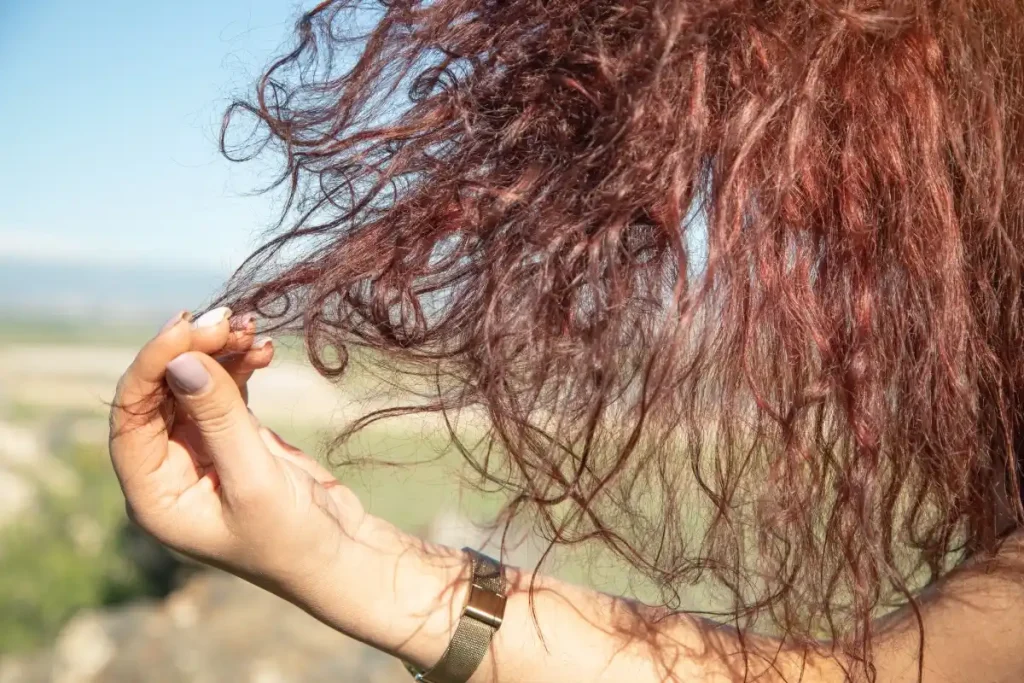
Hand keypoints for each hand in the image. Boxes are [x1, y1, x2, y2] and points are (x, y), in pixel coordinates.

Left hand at [108, 307, 366, 599]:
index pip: (131, 416)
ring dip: (219, 351)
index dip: (153, 365)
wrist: (342, 554)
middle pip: (160, 392)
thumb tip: (182, 359)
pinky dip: (240, 364)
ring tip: (252, 327)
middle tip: (228, 318)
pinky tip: (264, 349)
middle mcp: (167, 469)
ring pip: (193, 383)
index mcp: (153, 494)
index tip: (190, 327)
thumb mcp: (255, 480)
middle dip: (191, 350)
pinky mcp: (234, 437)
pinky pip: (224, 388)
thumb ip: (219, 418)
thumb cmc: (294, 536)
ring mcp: (201, 450)